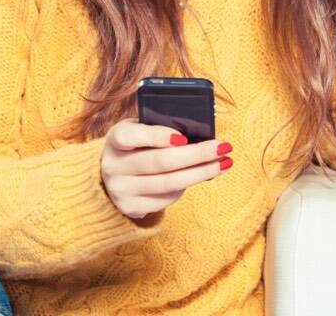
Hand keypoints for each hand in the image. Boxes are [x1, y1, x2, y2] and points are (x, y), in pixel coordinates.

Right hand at [101, 119, 232, 218]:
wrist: (111, 177)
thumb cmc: (137, 146)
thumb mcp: (140, 130)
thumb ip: (161, 128)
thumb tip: (200, 133)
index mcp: (116, 139)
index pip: (131, 136)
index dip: (157, 136)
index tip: (183, 137)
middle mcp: (114, 166)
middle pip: (161, 161)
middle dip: (197, 154)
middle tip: (224, 147)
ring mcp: (121, 189)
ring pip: (169, 183)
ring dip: (202, 173)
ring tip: (224, 163)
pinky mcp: (131, 207)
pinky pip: (166, 199)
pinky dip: (187, 186)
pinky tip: (202, 175)